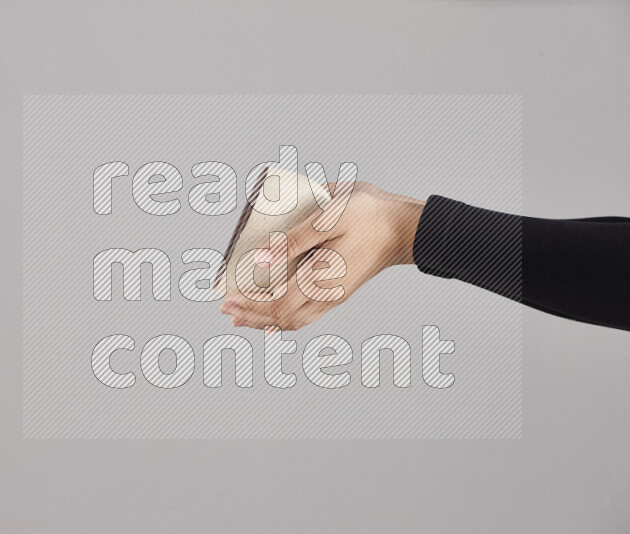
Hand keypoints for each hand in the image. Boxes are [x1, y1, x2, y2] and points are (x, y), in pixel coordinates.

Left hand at [219, 182, 424, 329]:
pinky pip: (306, 315)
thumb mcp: (329, 217)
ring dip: (265, 320)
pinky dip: (284, 318)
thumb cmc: (369, 215)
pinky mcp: (339, 293)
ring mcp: (334, 297)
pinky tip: (275, 315)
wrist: (404, 227)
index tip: (228, 298)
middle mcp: (326, 295)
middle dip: (250, 316)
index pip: (277, 305)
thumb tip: (261, 257)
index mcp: (321, 279)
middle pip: (281, 319)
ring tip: (243, 317)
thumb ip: (293, 239)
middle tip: (226, 309)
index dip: (250, 305)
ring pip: (294, 321)